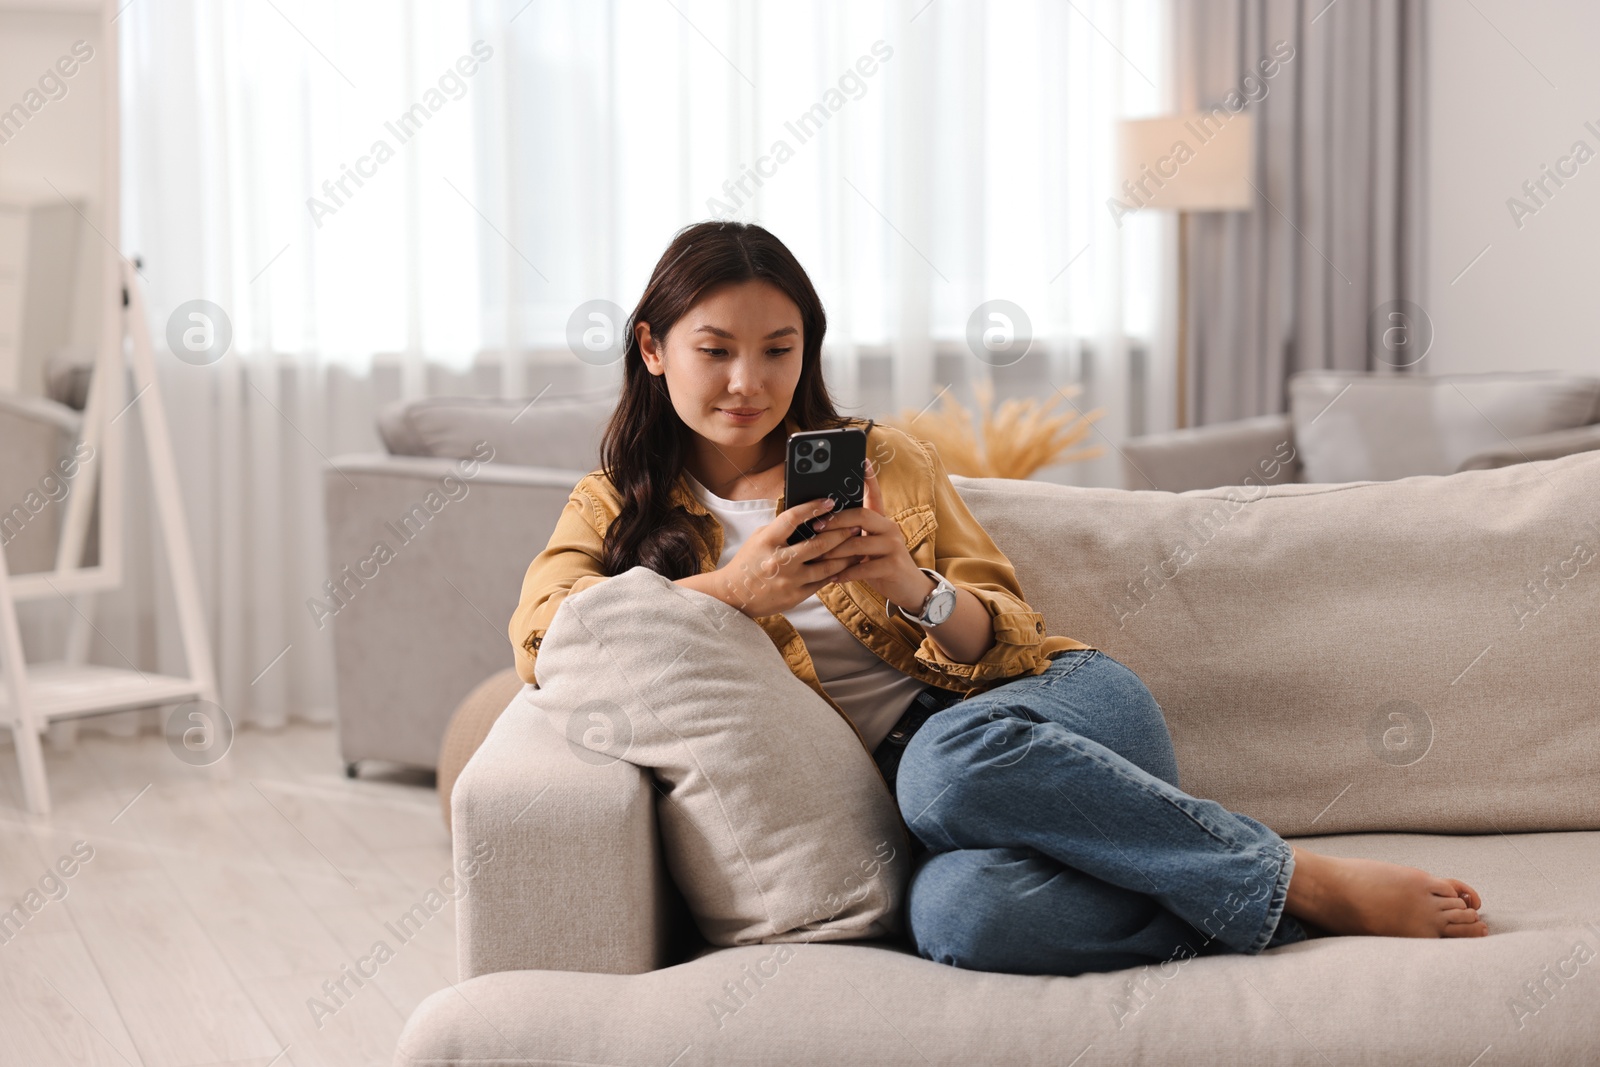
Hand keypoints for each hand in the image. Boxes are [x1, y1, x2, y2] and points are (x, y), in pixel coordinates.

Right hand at [711, 496, 872, 616]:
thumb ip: (781, 529)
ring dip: (845, 555)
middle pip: (818, 544)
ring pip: (826, 566)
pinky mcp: (795, 596)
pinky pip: (821, 583)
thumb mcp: (759, 539)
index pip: (792, 518)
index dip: (813, 508)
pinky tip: (845, 565)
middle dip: (841, 533)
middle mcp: (779, 561)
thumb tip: (809, 516)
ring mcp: (789, 581)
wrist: (734, 596)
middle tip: (855, 525)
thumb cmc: (748, 562)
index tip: (830, 502)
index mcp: (767, 541)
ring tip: (857, 546)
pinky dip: (835, 573)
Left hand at [809, 456, 931, 610]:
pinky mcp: (893, 566)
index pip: (875, 494)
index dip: (869, 477)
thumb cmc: (882, 565)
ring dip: (836, 551)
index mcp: (882, 520)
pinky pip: (864, 568)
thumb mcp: (870, 546)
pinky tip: (834, 577)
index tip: (862, 460)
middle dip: (836, 520)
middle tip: (816, 526)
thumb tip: (823, 526)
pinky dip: (846, 573)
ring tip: (819, 558)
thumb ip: (854, 534)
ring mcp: (894, 546)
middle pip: (861, 515)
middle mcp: (890, 528)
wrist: (910, 588)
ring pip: (859, 544)